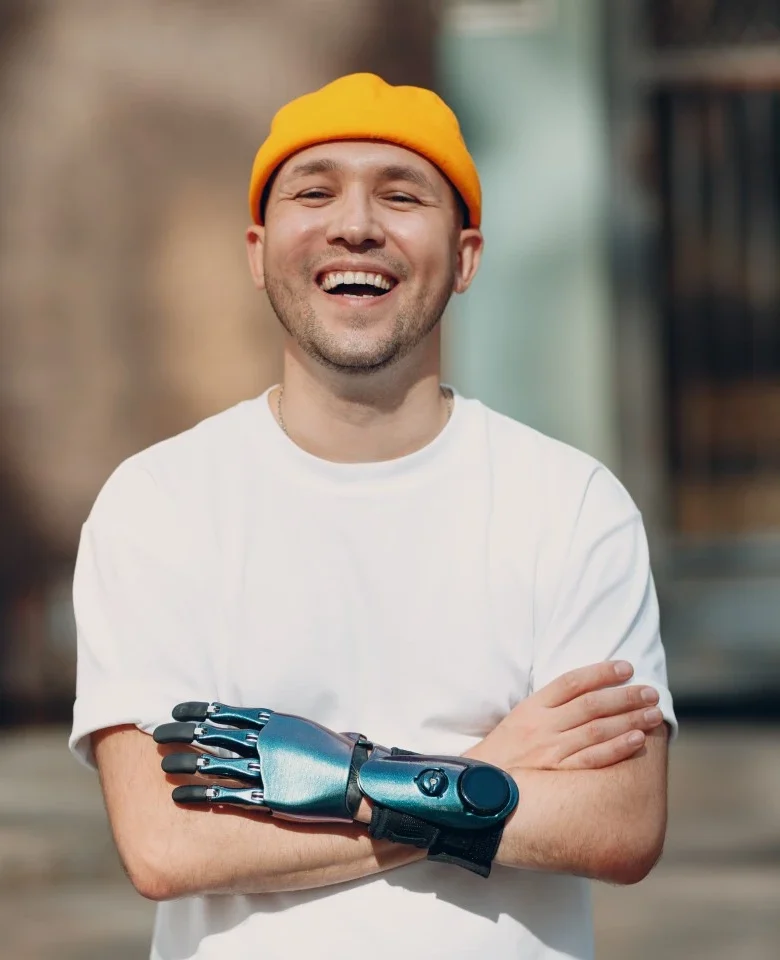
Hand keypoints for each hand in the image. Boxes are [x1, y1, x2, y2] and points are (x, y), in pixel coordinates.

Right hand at [464, 661, 663, 771]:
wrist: (476, 788)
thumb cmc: (501, 754)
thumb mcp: (517, 720)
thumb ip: (547, 708)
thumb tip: (585, 694)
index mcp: (532, 707)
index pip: (572, 682)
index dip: (601, 672)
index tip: (626, 667)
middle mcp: (542, 725)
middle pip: (591, 704)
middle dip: (625, 696)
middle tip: (651, 691)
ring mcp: (550, 750)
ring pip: (597, 729)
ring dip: (629, 719)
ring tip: (654, 713)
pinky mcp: (556, 773)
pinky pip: (592, 758)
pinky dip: (617, 747)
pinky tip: (637, 739)